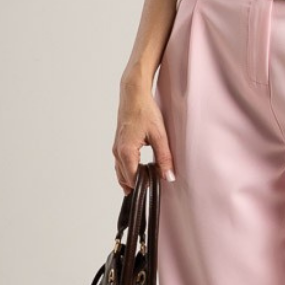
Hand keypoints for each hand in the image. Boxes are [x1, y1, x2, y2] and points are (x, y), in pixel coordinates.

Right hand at [112, 70, 174, 191]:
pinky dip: (128, 172)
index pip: (133, 179)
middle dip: (138, 185)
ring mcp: (116, 148)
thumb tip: (168, 177)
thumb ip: (164, 158)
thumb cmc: (145, 111)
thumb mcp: (159, 135)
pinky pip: (120, 165)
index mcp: (126, 151)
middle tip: (153, 187)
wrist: (134, 95)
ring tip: (146, 184)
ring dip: (132, 180)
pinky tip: (138, 173)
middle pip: (125, 179)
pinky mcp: (118, 145)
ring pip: (121, 173)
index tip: (155, 188)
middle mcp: (117, 152)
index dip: (144, 186)